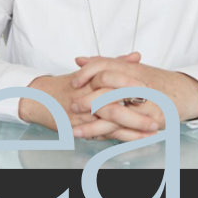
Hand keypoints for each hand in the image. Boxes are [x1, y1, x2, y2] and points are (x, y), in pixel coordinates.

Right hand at [18, 52, 158, 139]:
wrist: (39, 98)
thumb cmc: (67, 84)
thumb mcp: (90, 71)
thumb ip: (115, 63)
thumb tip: (136, 56)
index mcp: (91, 79)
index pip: (113, 79)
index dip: (132, 84)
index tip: (151, 89)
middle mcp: (86, 96)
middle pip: (114, 104)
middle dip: (137, 112)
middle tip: (157, 118)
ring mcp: (82, 114)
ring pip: (110, 122)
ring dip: (133, 129)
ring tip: (153, 132)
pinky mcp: (79, 128)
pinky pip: (103, 134)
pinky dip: (121, 138)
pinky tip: (137, 140)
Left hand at [68, 54, 197, 138]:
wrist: (185, 92)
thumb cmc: (155, 81)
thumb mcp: (132, 69)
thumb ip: (105, 64)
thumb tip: (79, 60)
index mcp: (132, 69)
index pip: (106, 66)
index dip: (88, 73)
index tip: (73, 81)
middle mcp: (138, 84)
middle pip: (108, 90)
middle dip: (88, 100)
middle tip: (72, 105)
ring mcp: (146, 104)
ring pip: (114, 113)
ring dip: (93, 124)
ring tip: (75, 129)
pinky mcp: (151, 120)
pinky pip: (126, 129)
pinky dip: (108, 135)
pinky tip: (96, 138)